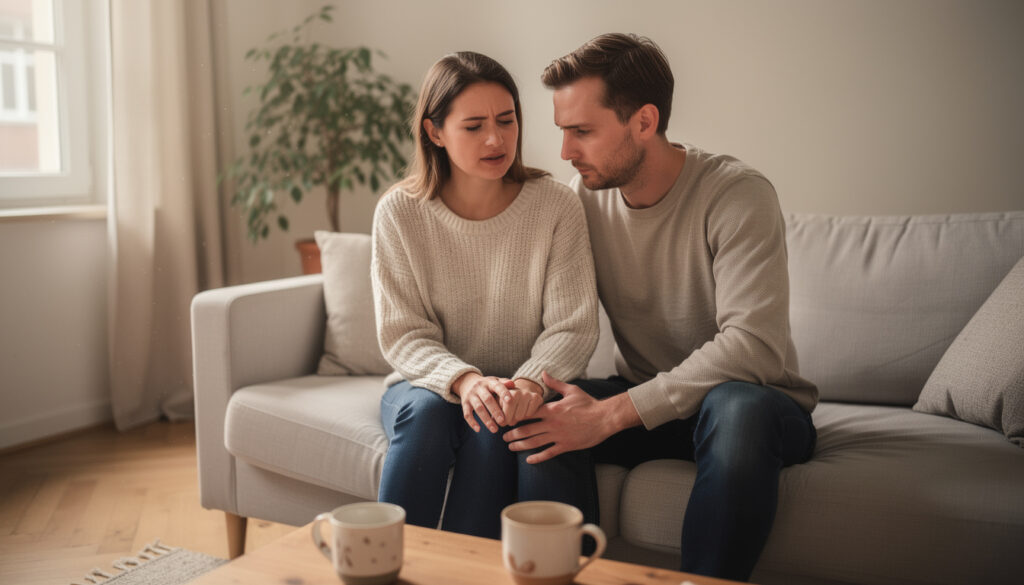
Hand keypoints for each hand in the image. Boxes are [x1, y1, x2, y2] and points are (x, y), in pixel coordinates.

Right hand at [451, 372, 510, 432]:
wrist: (467, 382)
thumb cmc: (487, 385)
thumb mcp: (495, 381)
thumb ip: (504, 383)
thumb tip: (512, 384)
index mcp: (489, 382)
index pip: (497, 386)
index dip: (503, 393)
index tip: (510, 401)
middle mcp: (479, 388)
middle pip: (487, 399)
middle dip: (495, 411)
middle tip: (503, 421)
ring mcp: (471, 396)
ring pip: (478, 408)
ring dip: (486, 419)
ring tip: (494, 429)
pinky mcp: (464, 403)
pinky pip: (466, 413)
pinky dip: (472, 422)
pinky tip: (478, 429)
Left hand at [503, 372, 634, 463]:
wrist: (604, 418)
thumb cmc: (588, 403)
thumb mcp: (571, 390)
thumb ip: (554, 383)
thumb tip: (543, 373)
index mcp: (552, 409)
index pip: (528, 412)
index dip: (515, 415)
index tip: (506, 418)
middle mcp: (552, 423)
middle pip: (527, 429)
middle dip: (513, 433)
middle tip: (503, 436)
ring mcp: (558, 436)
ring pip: (534, 442)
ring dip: (520, 445)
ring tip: (510, 447)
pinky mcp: (565, 445)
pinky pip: (548, 453)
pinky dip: (537, 457)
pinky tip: (529, 460)